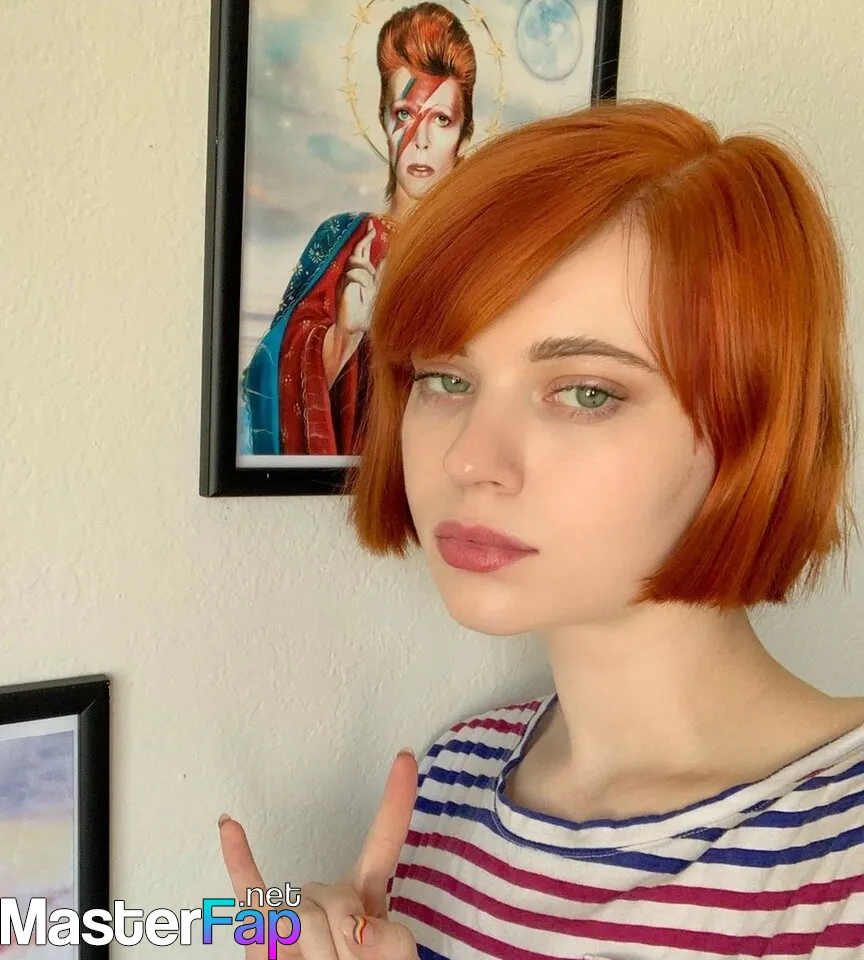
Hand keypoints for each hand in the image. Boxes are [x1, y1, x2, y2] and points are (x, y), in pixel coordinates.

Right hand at [219, 748, 418, 959]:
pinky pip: (248, 892)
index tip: (404, 756)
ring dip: (311, 954)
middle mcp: (329, 895)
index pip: (384, 839)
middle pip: (338, 896)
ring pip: (301, 915)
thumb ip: (390, 942)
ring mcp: (293, 910)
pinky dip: (238, 860)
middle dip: (344, 940)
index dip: (396, 799)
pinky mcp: (261, 932)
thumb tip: (355, 928)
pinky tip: (229, 825)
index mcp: (368, 896)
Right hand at [336, 220, 381, 336]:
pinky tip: (365, 285)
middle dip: (364, 238)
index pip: (363, 251)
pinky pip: (350, 274)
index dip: (367, 238)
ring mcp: (345, 281)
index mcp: (361, 274)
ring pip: (354, 261)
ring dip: (365, 265)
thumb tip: (388, 259)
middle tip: (372, 227)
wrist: (353, 330)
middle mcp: (352, 275)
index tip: (373, 226)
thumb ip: (381, 276)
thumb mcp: (377, 292)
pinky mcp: (342, 288)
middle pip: (357, 250)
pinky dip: (360, 277)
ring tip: (372, 276)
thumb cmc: (365, 314)